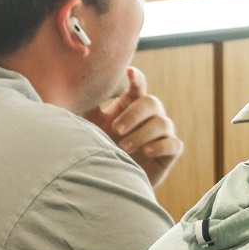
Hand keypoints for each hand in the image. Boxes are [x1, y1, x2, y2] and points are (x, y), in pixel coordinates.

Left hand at [87, 66, 183, 188]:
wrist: (115, 177)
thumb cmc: (103, 146)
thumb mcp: (92, 125)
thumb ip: (88, 107)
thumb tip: (75, 88)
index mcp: (132, 104)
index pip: (138, 85)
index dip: (136, 78)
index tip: (128, 72)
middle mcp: (150, 115)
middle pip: (151, 102)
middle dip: (134, 114)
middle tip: (117, 129)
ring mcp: (162, 132)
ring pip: (162, 123)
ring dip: (142, 134)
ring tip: (123, 147)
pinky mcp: (170, 150)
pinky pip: (173, 143)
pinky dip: (160, 146)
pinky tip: (146, 151)